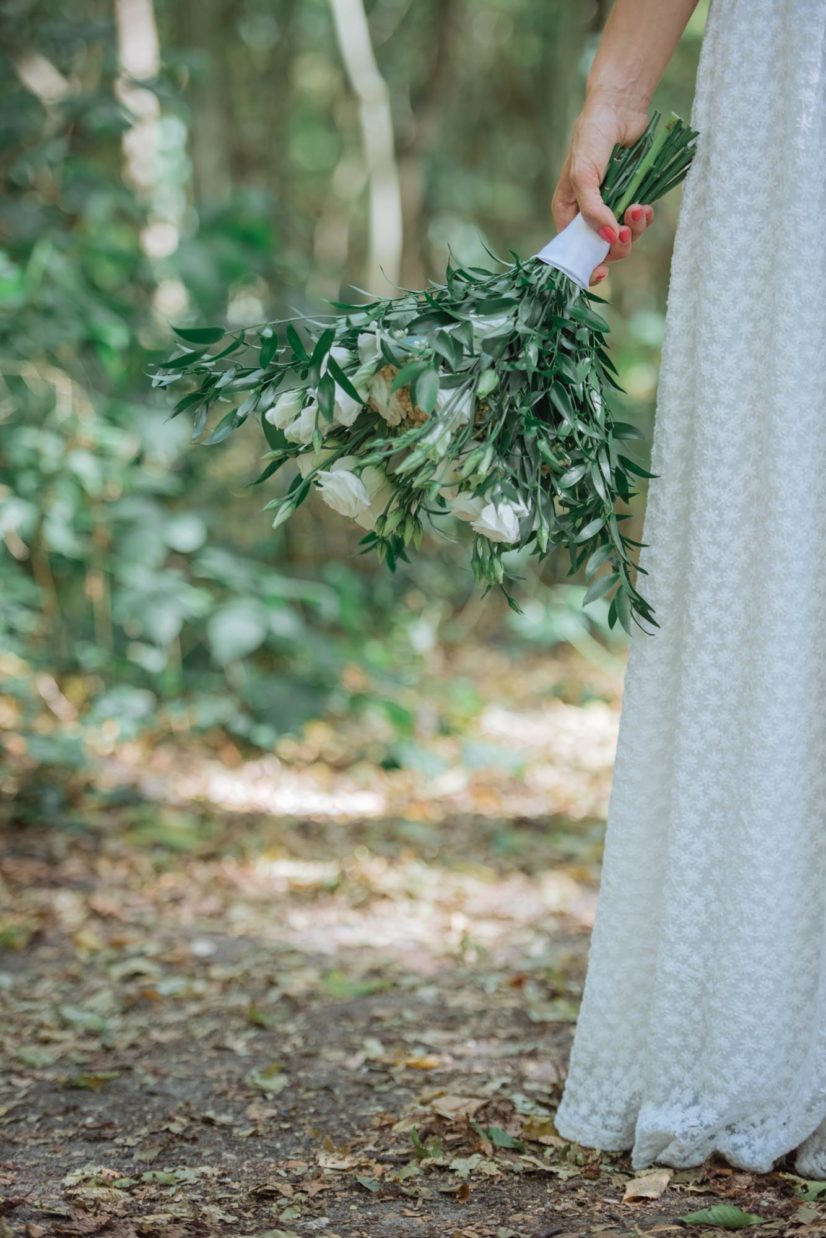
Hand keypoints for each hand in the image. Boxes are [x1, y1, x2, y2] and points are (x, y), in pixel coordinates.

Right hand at [551, 95, 654, 285]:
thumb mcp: (584, 175)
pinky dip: (645, 218)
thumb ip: (593, 210)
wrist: (619, 108)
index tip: (602, 273)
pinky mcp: (630, 198)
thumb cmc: (592, 137)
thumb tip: (610, 238)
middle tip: (628, 231)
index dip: (587, 265)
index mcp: (568, 213)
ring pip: (624, 237)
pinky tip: (646, 205)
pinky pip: (639, 222)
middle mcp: (588, 214)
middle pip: (603, 248)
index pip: (574, 251)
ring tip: (640, 209)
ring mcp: (610, 208)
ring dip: (635, 230)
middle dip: (618, 245)